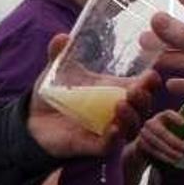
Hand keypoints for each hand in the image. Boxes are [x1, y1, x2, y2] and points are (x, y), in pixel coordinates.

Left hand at [29, 35, 159, 157]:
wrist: (32, 122)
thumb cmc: (53, 96)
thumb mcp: (56, 72)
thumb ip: (58, 54)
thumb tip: (62, 37)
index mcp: (113, 92)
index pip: (141, 88)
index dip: (149, 83)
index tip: (151, 74)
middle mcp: (115, 113)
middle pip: (141, 109)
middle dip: (143, 100)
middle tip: (136, 90)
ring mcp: (106, 131)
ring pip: (131, 129)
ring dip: (130, 117)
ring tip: (121, 105)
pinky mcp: (93, 148)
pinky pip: (109, 146)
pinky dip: (114, 138)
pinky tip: (113, 128)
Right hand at [133, 110, 183, 164]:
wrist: (144, 148)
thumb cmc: (165, 138)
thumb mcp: (174, 132)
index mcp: (162, 117)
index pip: (167, 114)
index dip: (175, 117)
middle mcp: (151, 123)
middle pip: (161, 131)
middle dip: (174, 140)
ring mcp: (144, 133)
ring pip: (156, 142)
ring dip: (169, 151)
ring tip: (180, 156)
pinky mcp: (140, 144)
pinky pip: (152, 150)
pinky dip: (163, 156)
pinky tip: (172, 160)